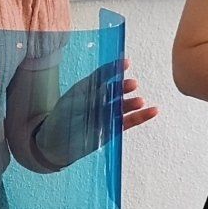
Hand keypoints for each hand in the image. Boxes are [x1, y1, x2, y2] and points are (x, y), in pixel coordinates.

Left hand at [26, 58, 159, 171]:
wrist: (55, 145)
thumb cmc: (60, 120)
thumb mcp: (71, 103)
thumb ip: (88, 94)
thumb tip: (105, 86)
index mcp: (88, 90)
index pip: (103, 76)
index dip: (114, 69)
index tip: (126, 63)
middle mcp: (99, 100)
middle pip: (115, 91)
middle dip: (124, 87)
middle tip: (132, 84)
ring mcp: (107, 115)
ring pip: (123, 106)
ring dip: (132, 103)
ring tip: (139, 101)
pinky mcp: (112, 129)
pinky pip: (129, 121)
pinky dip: (141, 117)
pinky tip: (152, 111)